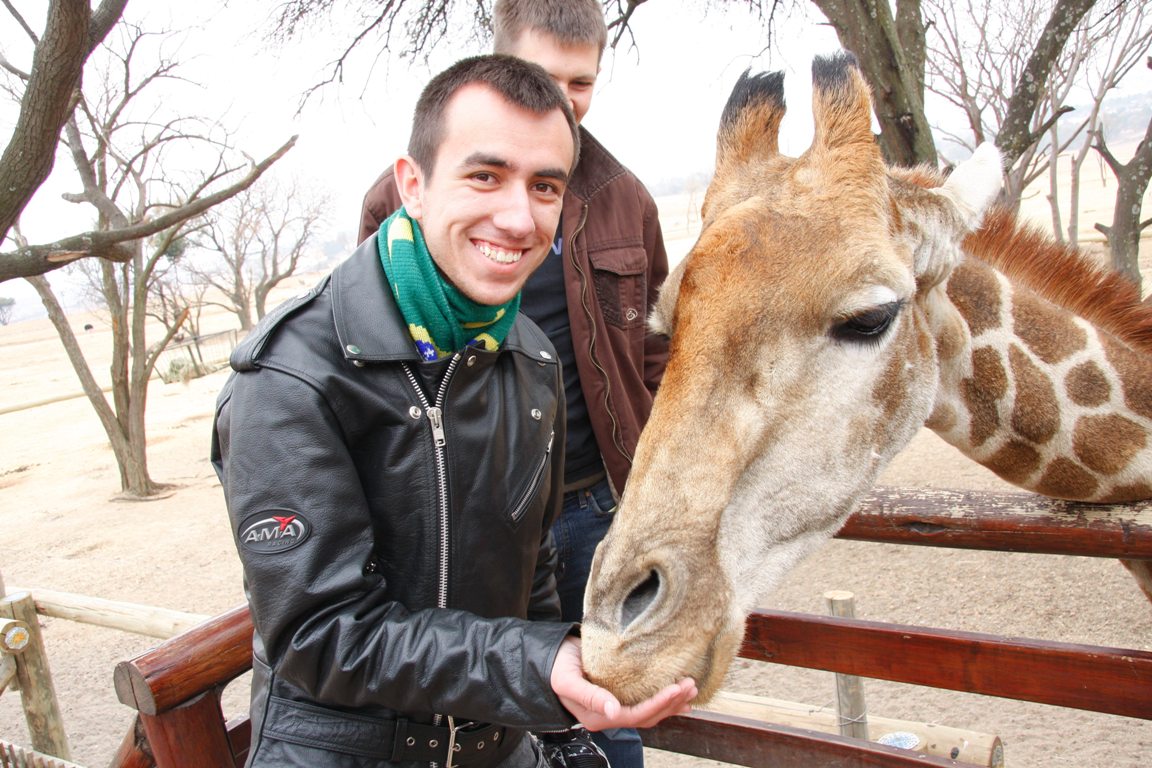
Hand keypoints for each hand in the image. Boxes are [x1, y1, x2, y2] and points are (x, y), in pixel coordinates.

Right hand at [549, 636, 696, 730]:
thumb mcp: (568, 680)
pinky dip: (663, 699)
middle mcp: (611, 715)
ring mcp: (616, 706)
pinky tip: (677, 695)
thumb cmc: (555, 668)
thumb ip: (590, 696)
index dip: (659, 703)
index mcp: (599, 716)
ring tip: (690, 689)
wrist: (548, 658)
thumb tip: (614, 711)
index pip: (637, 715)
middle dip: (672, 702)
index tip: (676, 688)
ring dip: (672, 702)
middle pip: (648, 716)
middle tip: (690, 684)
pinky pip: (645, 702)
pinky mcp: (620, 695)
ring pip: (650, 711)